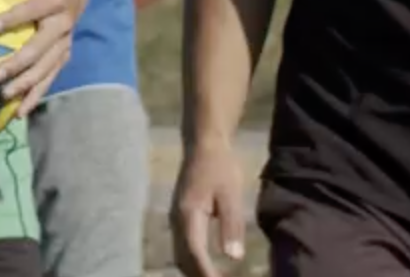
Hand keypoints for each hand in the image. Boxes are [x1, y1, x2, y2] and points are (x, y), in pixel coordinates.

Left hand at [0, 0, 77, 104]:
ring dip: (25, 85)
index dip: (12, 18)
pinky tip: (18, 113)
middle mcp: (62, 24)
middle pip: (40, 48)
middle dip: (18, 64)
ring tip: (3, 98)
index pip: (32, 10)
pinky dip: (35, 95)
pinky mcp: (62, 56)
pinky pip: (49, 78)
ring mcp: (64, 43)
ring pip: (46, 68)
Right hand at [169, 139, 250, 276]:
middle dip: (199, 276)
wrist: (203, 145)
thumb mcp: (231, 194)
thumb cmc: (220, 167)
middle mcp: (176, 220)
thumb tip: (234, 258)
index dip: (206, 274)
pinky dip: (193, 262)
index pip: (195, 253)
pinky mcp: (179, 218)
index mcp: (188, 215)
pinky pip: (182, 247)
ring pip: (180, 255)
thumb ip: (231, 225)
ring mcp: (175, 219)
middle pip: (183, 259)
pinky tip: (207, 268)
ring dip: (195, 271)